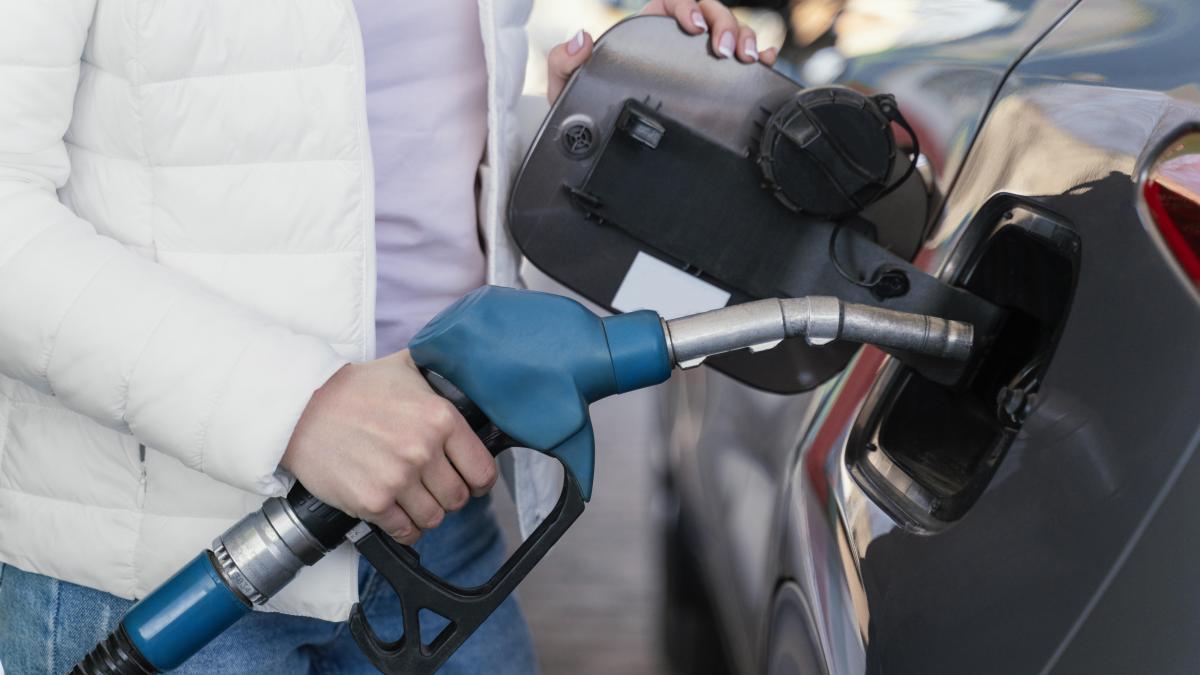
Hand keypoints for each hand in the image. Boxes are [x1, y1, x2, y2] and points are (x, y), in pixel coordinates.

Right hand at [280, 350, 496, 544]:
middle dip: (449, 496)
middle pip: (459, 498)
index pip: (482, 470)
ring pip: (434, 518)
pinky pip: (405, 531)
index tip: (470, 481)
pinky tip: (396, 513)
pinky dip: (404, 528)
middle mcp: (423, 450)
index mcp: (440, 418)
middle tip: (433, 487)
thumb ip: (441, 377)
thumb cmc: (354, 389)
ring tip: (412, 498)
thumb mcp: (406, 368)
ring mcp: (398, 479)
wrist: (302, 409)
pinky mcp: (372, 502)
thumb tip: (468, 379)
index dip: (479, 480)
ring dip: (426, 513)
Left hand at [547, 0, 778, 103]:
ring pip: (729, 31)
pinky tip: (763, 63)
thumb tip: (581, 38)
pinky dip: (757, 54)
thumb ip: (565, 61)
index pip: (674, 2)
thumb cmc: (584, 107)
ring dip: (744, 38)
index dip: (690, 8)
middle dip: (725, 24)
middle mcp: (673, 37)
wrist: (597, 139)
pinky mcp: (711, 79)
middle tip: (728, 50)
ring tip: (747, 60)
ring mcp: (695, 57)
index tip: (694, 31)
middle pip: (710, 12)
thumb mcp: (567, 85)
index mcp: (645, 28)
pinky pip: (738, 59)